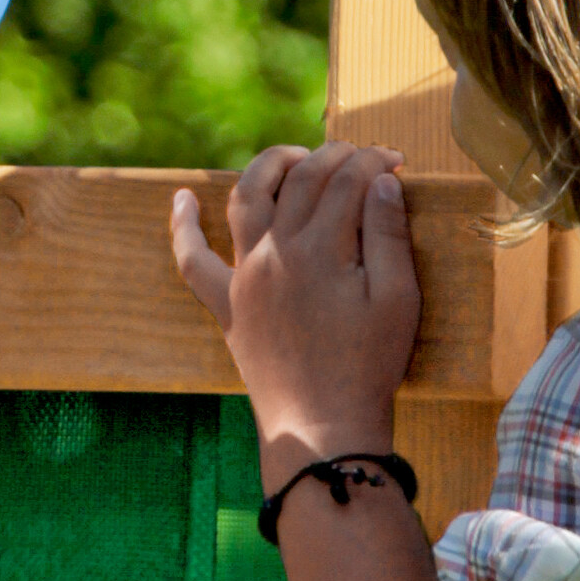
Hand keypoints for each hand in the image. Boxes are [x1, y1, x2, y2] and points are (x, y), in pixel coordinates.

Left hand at [171, 142, 420, 487]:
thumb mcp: (398, 300)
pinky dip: (183, 225)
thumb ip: (388, 234)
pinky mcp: (225, 303)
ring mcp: (245, 275)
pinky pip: (192, 259)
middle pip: (301, 181)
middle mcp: (275, 251)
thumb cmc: (369, 366)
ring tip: (293, 155)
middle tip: (359, 155)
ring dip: (268, 166)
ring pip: (246, 198)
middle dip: (333, 157)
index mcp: (322, 249)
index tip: (395, 160)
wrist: (322, 425)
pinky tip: (182, 197)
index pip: (347, 181)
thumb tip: (379, 180)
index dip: (373, 162)